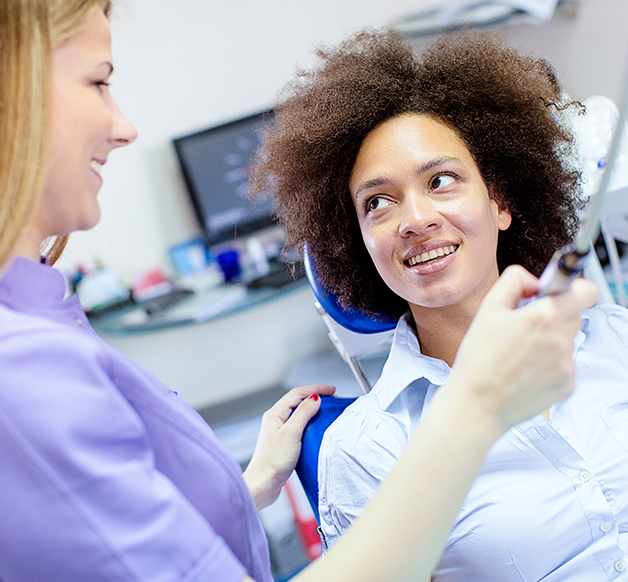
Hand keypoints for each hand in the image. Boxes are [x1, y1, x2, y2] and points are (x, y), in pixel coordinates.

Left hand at [243, 384, 334, 510]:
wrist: (263, 484)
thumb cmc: (273, 460)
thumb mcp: (292, 433)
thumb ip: (303, 413)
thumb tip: (315, 398)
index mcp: (275, 414)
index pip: (297, 393)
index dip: (316, 389)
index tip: (332, 390)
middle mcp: (275, 420)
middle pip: (298, 401)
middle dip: (315, 397)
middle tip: (332, 398)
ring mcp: (279, 432)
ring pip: (298, 414)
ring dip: (313, 410)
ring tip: (326, 411)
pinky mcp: (283, 443)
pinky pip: (299, 426)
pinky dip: (310, 423)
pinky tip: (317, 429)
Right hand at [445, 265, 598, 437]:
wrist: (477, 403)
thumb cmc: (478, 359)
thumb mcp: (488, 308)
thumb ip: (514, 281)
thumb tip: (534, 280)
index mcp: (543, 316)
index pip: (585, 291)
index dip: (575, 288)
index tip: (561, 293)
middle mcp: (561, 339)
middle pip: (575, 315)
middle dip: (555, 316)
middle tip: (527, 327)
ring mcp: (566, 364)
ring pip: (568, 341)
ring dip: (551, 341)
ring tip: (520, 354)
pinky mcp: (567, 385)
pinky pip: (565, 365)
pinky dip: (549, 365)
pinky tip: (525, 371)